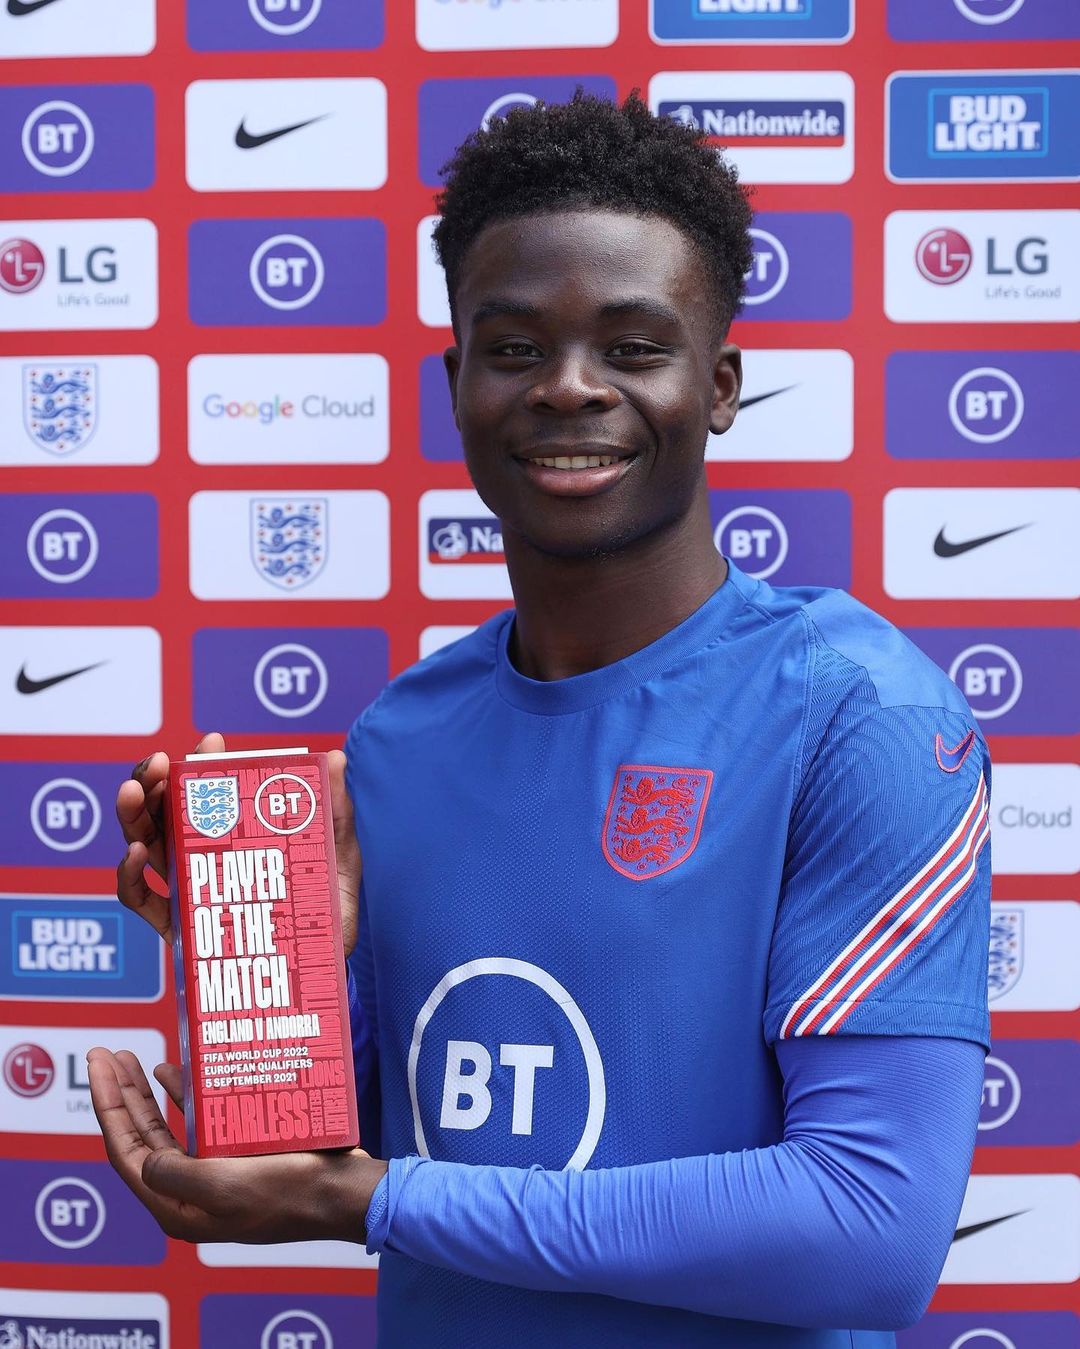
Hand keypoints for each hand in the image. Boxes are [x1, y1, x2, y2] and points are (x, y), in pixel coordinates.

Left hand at [88, 1046, 386, 1244]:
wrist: (341, 1193)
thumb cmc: (287, 1192)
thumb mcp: (223, 1187)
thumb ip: (174, 1174)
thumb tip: (148, 1158)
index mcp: (177, 1206)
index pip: (126, 1149)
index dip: (108, 1104)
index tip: (98, 1064)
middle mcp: (189, 1191)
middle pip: (139, 1135)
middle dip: (120, 1094)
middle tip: (106, 1054)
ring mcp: (212, 1172)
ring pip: (165, 1127)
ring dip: (146, 1093)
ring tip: (133, 1059)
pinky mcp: (238, 1156)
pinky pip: (198, 1121)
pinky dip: (184, 1095)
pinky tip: (176, 1071)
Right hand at [115, 733, 361, 955]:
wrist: (325, 964)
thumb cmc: (326, 905)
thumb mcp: (336, 854)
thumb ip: (335, 810)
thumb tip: (334, 757)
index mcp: (236, 831)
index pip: (209, 789)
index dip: (199, 763)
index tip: (209, 742)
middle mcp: (204, 854)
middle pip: (163, 811)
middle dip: (151, 782)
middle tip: (153, 766)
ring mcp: (188, 888)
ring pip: (145, 844)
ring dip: (132, 817)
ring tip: (132, 795)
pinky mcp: (178, 928)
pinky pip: (141, 900)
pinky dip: (130, 876)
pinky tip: (136, 856)